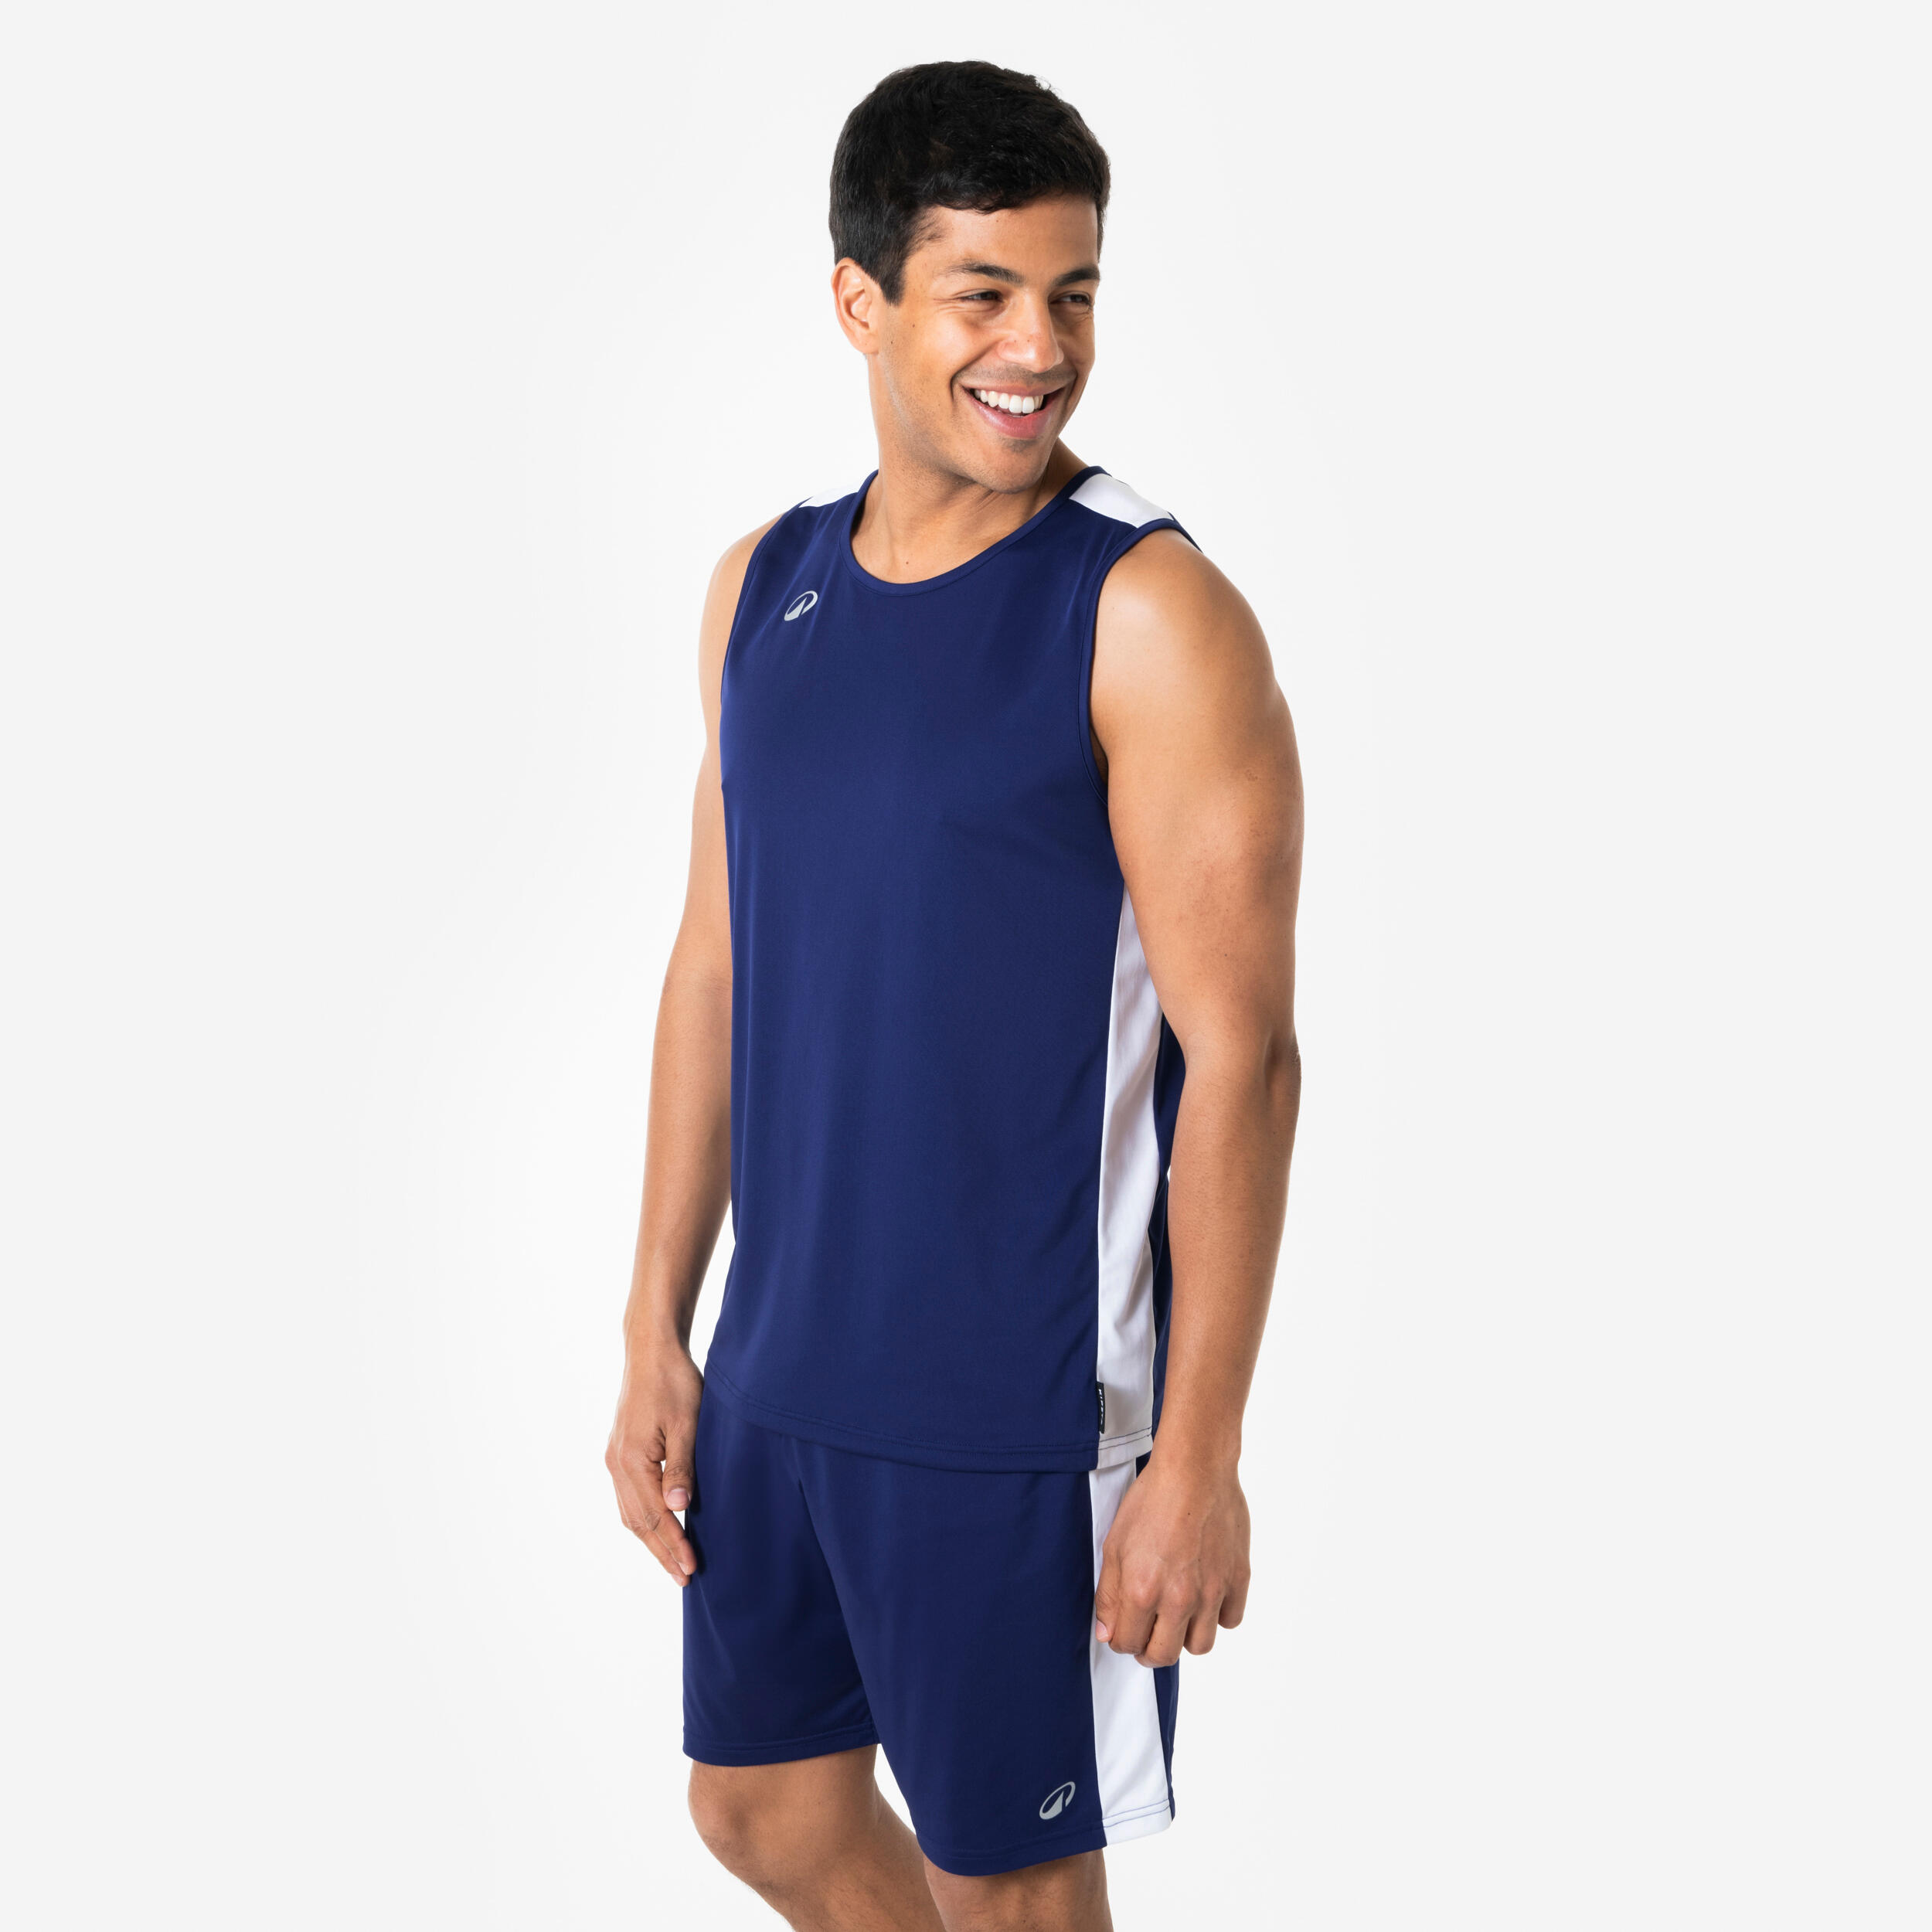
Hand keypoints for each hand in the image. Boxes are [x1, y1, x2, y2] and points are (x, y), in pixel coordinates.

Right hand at [605, 1345, 703, 1584]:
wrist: (651, 1350)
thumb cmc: (674, 1382)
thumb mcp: (688, 1423)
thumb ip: (682, 1468)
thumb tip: (679, 1508)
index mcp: (631, 1460)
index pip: (654, 1516)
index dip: (673, 1544)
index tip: (691, 1568)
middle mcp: (616, 1464)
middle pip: (637, 1522)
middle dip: (661, 1551)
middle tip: (684, 1577)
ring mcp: (614, 1458)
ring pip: (630, 1512)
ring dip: (651, 1539)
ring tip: (673, 1561)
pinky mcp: (620, 1451)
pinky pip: (628, 1497)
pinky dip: (643, 1519)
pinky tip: (658, 1527)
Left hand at [1092, 1451, 1250, 1664]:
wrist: (1195, 1469)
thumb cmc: (1153, 1499)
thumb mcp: (1114, 1544)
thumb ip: (1108, 1595)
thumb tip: (1108, 1633)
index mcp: (1143, 1591)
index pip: (1128, 1644)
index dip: (1121, 1639)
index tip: (1124, 1629)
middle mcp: (1180, 1599)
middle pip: (1163, 1655)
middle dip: (1149, 1648)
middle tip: (1148, 1630)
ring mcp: (1212, 1591)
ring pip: (1200, 1645)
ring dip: (1185, 1636)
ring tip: (1177, 1614)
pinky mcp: (1238, 1579)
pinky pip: (1230, 1619)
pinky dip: (1218, 1614)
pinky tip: (1205, 1595)